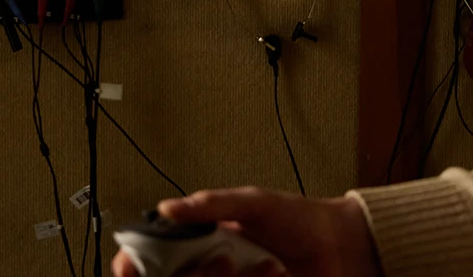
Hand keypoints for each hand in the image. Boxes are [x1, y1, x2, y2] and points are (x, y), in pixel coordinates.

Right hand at [111, 188, 380, 276]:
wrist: (342, 247)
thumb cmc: (299, 220)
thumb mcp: (254, 202)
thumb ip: (211, 203)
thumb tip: (168, 207)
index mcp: (200, 243)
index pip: (152, 262)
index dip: (133, 267)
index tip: (129, 268)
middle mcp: (209, 271)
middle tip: (222, 260)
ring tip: (265, 267)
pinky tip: (277, 276)